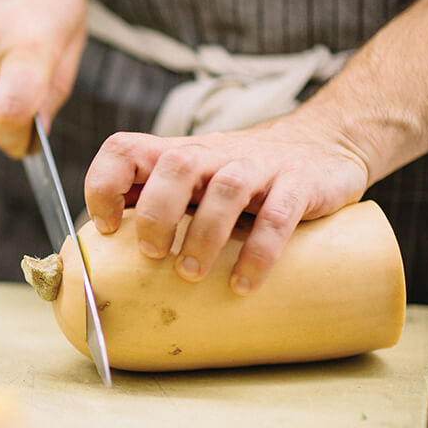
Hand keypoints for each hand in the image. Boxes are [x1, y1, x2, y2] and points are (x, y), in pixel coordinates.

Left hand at [84, 118, 371, 293]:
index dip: (104, 185)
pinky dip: (259, 253)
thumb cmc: (240, 175)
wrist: (322, 144)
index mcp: (178, 154)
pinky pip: (278, 216)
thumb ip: (153, 198)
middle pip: (175, 165)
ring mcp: (258, 166)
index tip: (107, 228)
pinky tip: (243, 284)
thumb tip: (104, 249)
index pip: (124, 149)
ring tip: (191, 275)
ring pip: (226, 189)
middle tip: (154, 255)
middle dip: (157, 213)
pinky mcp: (300, 184)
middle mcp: (214, 154)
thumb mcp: (194, 179)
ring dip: (203, 236)